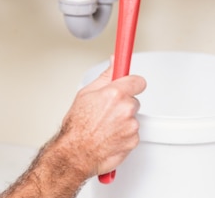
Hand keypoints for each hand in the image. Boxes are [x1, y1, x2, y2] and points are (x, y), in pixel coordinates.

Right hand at [57, 63, 146, 177]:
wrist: (77, 151)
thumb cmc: (77, 125)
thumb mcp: (86, 93)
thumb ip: (105, 76)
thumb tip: (114, 63)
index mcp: (115, 94)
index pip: (137, 81)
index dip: (132, 82)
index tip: (129, 83)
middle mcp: (126, 109)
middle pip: (133, 100)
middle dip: (122, 103)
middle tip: (106, 109)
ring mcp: (131, 125)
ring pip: (132, 117)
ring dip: (122, 120)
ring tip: (105, 124)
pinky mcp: (134, 140)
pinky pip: (132, 132)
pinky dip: (123, 134)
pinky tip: (109, 134)